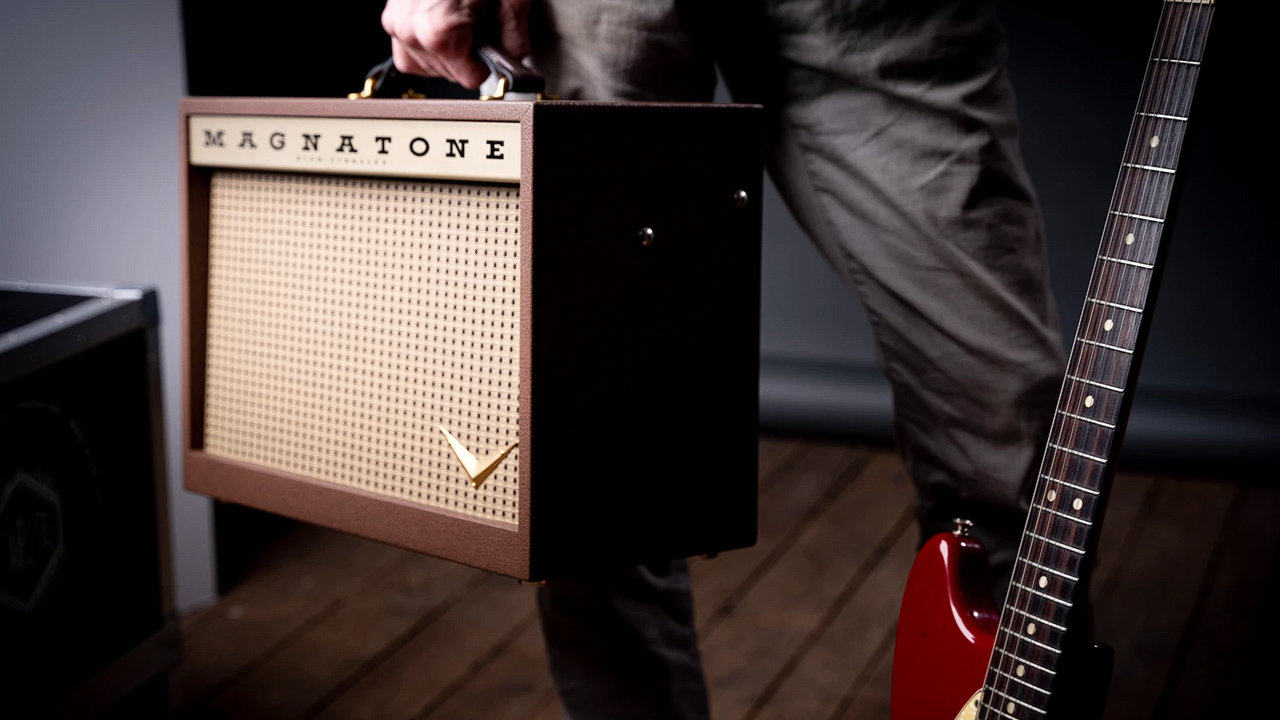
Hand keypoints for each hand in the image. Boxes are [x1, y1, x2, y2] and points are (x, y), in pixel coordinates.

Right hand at [381, 0, 530, 88]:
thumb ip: (514, 38)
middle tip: (478, 23)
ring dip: (447, 51)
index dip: (488, 63)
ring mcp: (396, 23)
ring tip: (461, 19)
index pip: (470, 78)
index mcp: (439, 32)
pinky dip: (427, 43)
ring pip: (425, 64)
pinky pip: (408, 47)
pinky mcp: (391, 15)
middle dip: (468, 54)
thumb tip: (514, 59)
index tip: (493, 46)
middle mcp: (410, 30)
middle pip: (448, 73)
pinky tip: (444, 25)